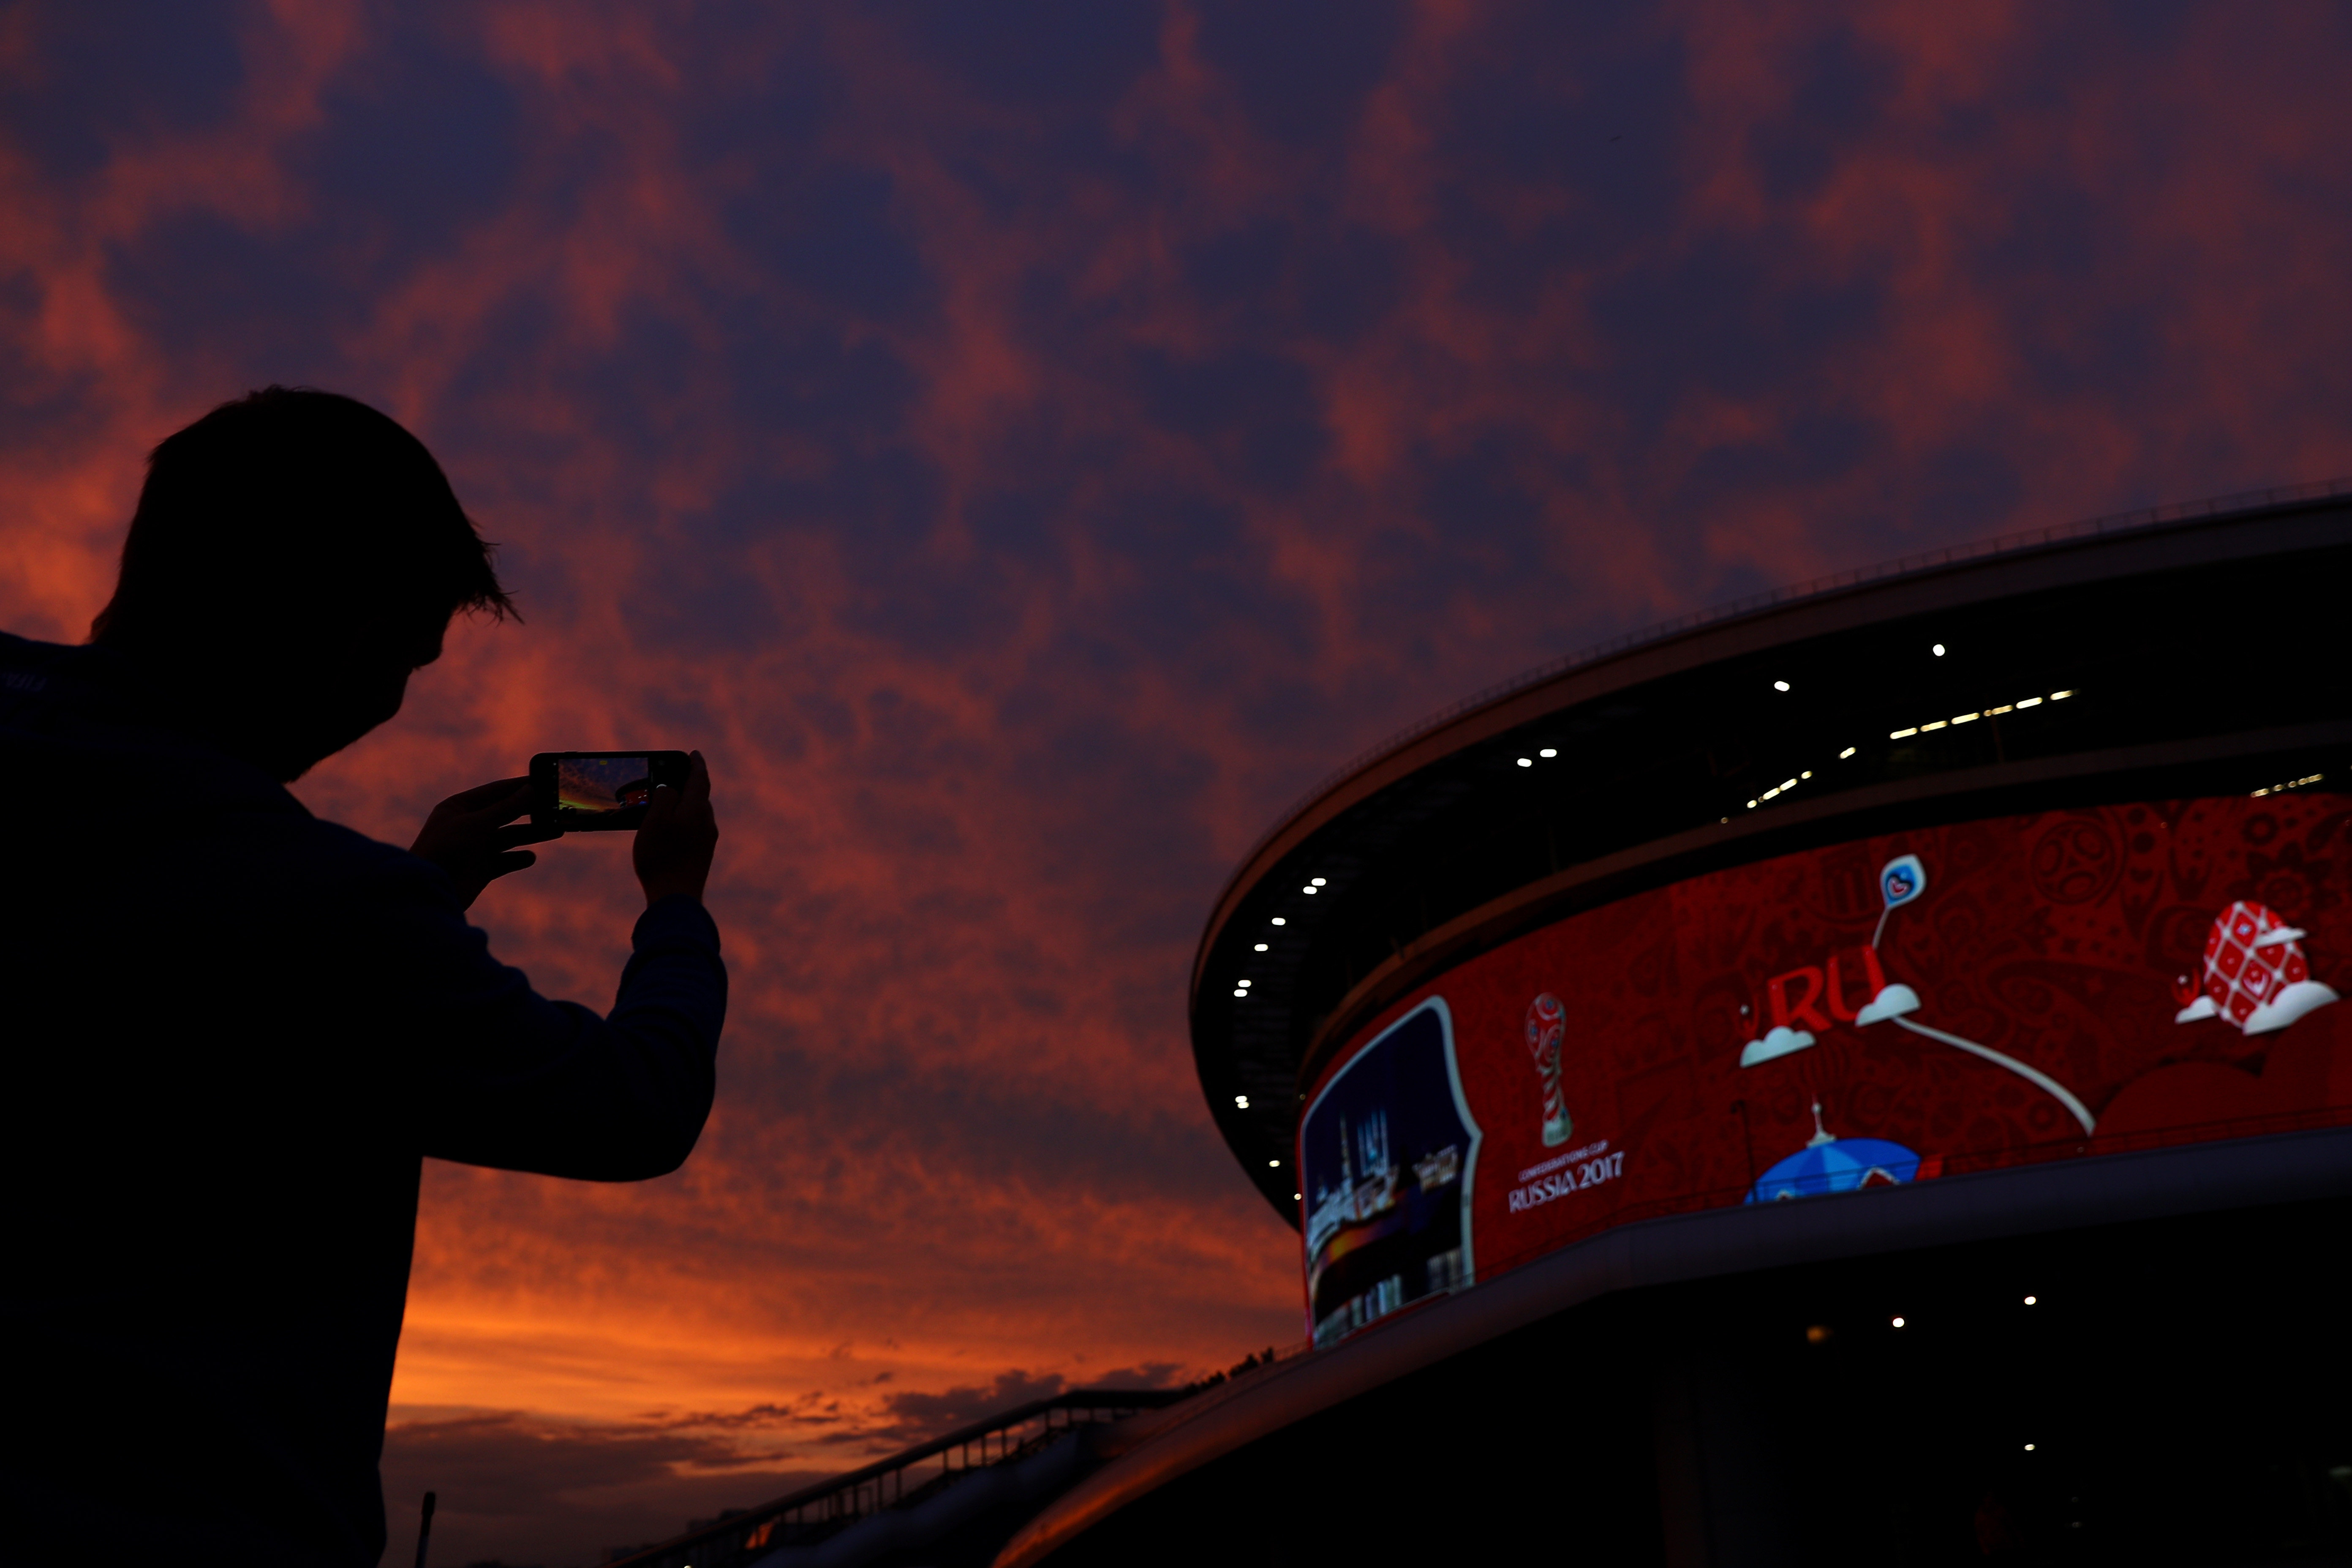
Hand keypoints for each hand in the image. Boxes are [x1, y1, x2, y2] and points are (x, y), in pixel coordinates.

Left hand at [410, 777, 560, 909]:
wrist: (427, 890)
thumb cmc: (443, 851)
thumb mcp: (476, 824)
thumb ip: (506, 808)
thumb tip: (531, 789)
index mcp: (460, 807)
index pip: (497, 791)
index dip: (521, 786)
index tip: (546, 781)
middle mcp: (468, 825)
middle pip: (507, 814)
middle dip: (531, 811)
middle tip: (557, 807)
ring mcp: (475, 848)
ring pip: (510, 837)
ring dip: (532, 834)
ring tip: (557, 830)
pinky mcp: (481, 870)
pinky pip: (505, 861)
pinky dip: (518, 859)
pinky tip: (530, 857)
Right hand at [635, 750, 717, 905]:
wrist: (676, 897)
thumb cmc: (661, 856)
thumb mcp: (655, 819)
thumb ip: (664, 796)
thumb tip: (670, 788)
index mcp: (697, 809)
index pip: (700, 779)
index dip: (696, 764)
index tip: (694, 754)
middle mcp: (707, 822)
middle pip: (700, 796)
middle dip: (690, 784)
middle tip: (679, 774)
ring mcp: (707, 840)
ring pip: (697, 813)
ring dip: (686, 803)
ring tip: (671, 800)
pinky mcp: (702, 856)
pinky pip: (694, 829)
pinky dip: (684, 821)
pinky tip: (672, 829)